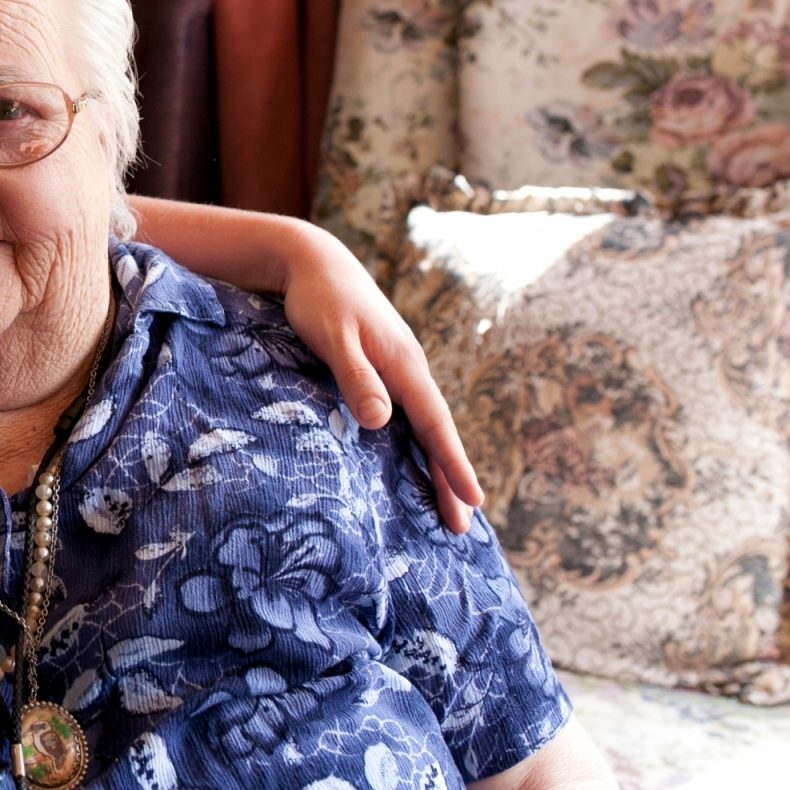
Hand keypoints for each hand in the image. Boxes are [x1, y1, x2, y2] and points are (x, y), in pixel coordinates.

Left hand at [279, 225, 483, 532]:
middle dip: (450, 478)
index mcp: (404, 365)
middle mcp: (409, 370)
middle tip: (463, 526)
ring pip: (424, 426)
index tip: (473, 501)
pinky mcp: (383, 370)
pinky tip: (413, 463)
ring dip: (436, 465)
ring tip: (448, 506)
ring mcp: (398, 370)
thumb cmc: (321, 300)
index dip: (452, 464)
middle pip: (436, 432)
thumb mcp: (335, 338)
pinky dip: (417, 444)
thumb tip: (383, 422)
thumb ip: (357, 377)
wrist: (316, 263)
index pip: (435, 425)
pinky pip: (409, 416)